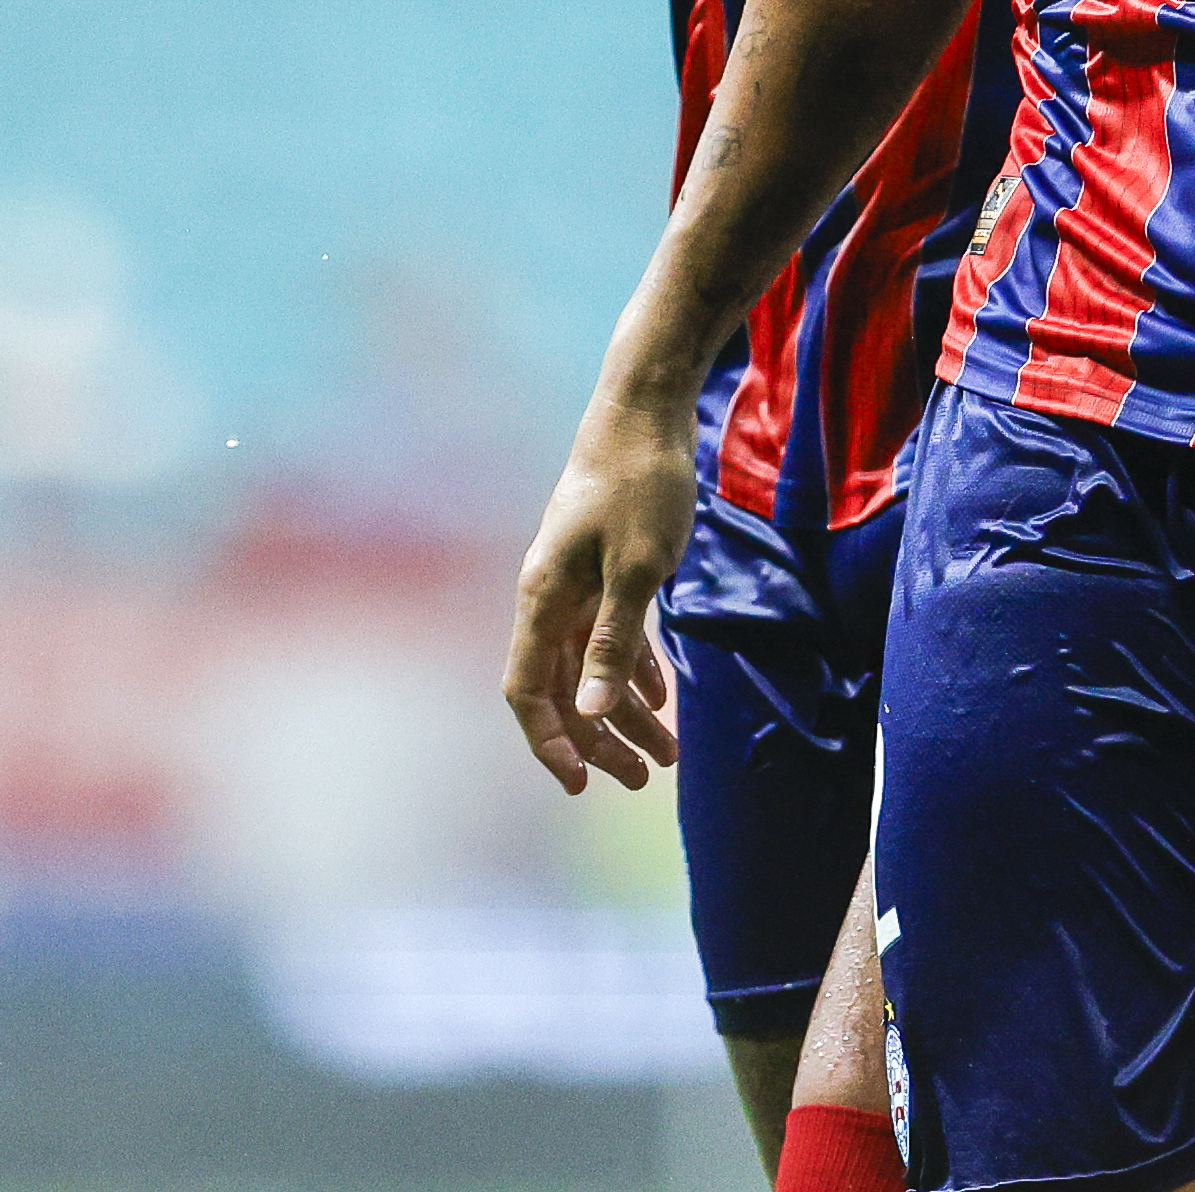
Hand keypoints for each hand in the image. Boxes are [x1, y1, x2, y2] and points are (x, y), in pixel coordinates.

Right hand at [502, 388, 697, 792]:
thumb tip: (591, 707)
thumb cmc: (642, 484)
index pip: (527, 690)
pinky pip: (611, 633)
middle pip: (562, 687)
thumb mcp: (639, 567)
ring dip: (626, 712)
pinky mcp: (604, 566)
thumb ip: (614, 638)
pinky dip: (634, 667)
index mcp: (543, 599)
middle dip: (600, 740)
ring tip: (668, 756)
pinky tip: (663, 698)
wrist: (648, 409)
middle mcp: (549, 596)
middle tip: (645, 781)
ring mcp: (576, 581)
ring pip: (591, 664)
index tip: (581, 784)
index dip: (549, 741)